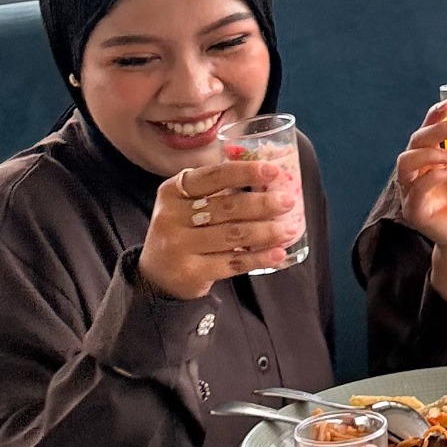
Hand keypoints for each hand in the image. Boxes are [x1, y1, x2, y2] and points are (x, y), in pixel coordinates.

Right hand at [138, 160, 302, 299]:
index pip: (213, 176)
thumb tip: (268, 176)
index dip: (245, 172)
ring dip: (266, 232)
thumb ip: (218, 189)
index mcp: (173, 191)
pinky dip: (259, 257)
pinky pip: (233, 262)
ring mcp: (179, 246)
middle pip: (227, 207)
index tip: (273, 171)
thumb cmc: (184, 229)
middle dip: (262, 204)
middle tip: (288, 202)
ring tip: (289, 229)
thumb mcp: (188, 204)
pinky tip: (278, 253)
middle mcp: (171, 217)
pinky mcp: (190, 271)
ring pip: (233, 235)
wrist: (157, 274)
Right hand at [395, 101, 446, 254]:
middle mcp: (416, 172)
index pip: (426, 130)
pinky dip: (432, 178)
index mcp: (430, 158)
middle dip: (436, 129)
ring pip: (405, 163)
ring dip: (429, 152)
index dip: (433, 115)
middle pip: (415, 142)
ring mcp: (411, 191)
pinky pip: (415, 190)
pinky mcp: (414, 211)